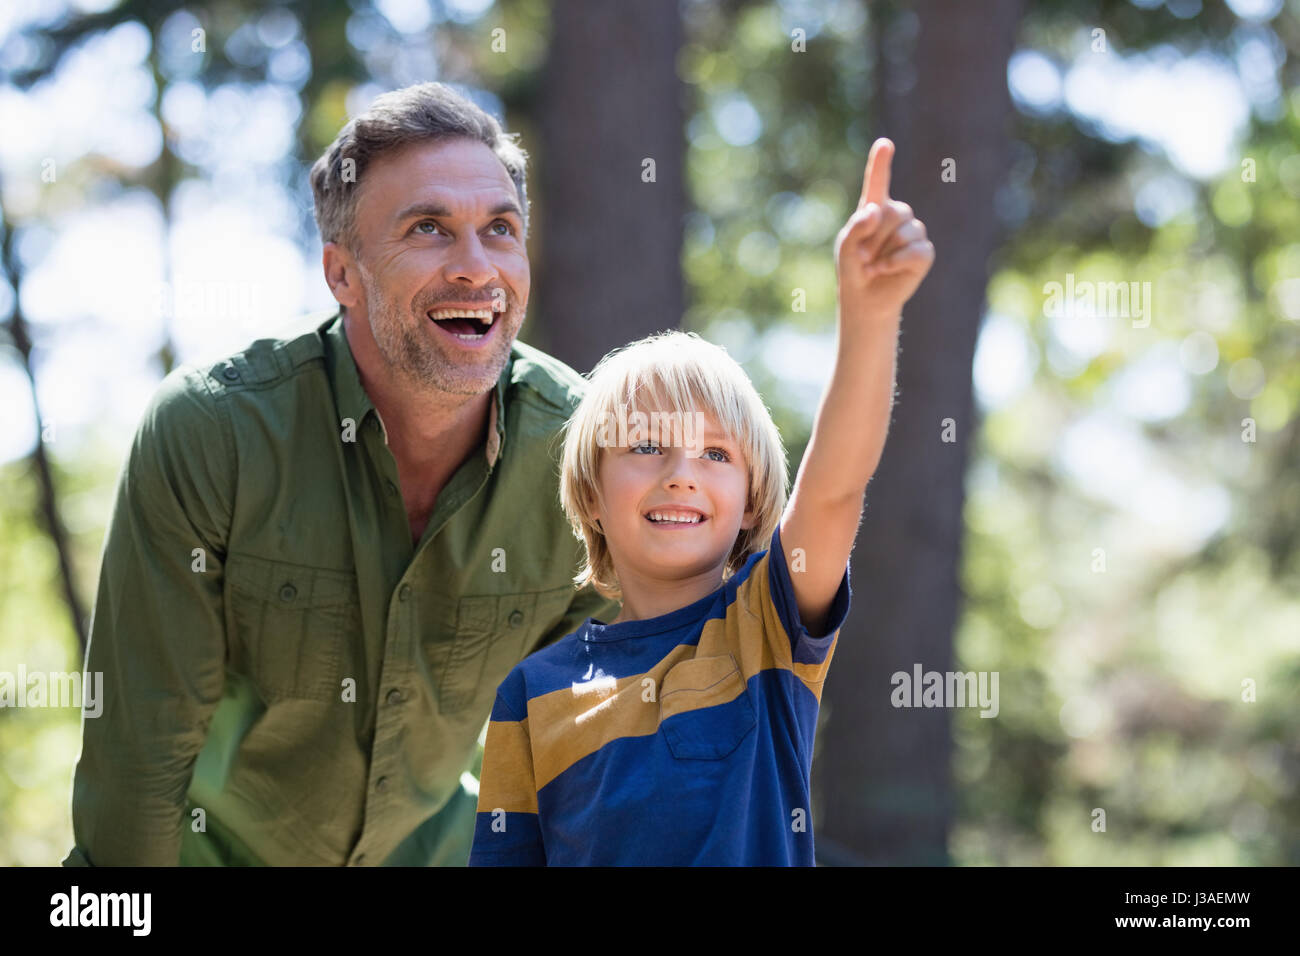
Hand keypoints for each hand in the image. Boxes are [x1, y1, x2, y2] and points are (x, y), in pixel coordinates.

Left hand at [834, 138, 934, 322]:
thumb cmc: (853, 268)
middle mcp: (896, 215)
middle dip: (874, 238)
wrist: (866, 298)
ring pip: (905, 232)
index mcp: (874, 209)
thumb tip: (875, 211)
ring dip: (884, 253)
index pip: (878, 182)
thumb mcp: (846, 248)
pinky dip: (896, 263)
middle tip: (863, 257)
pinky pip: (915, 250)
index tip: (884, 144)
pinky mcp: (924, 252)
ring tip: (874, 265)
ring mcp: (913, 232)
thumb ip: (856, 227)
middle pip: (893, 213)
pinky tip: (886, 269)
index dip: (881, 163)